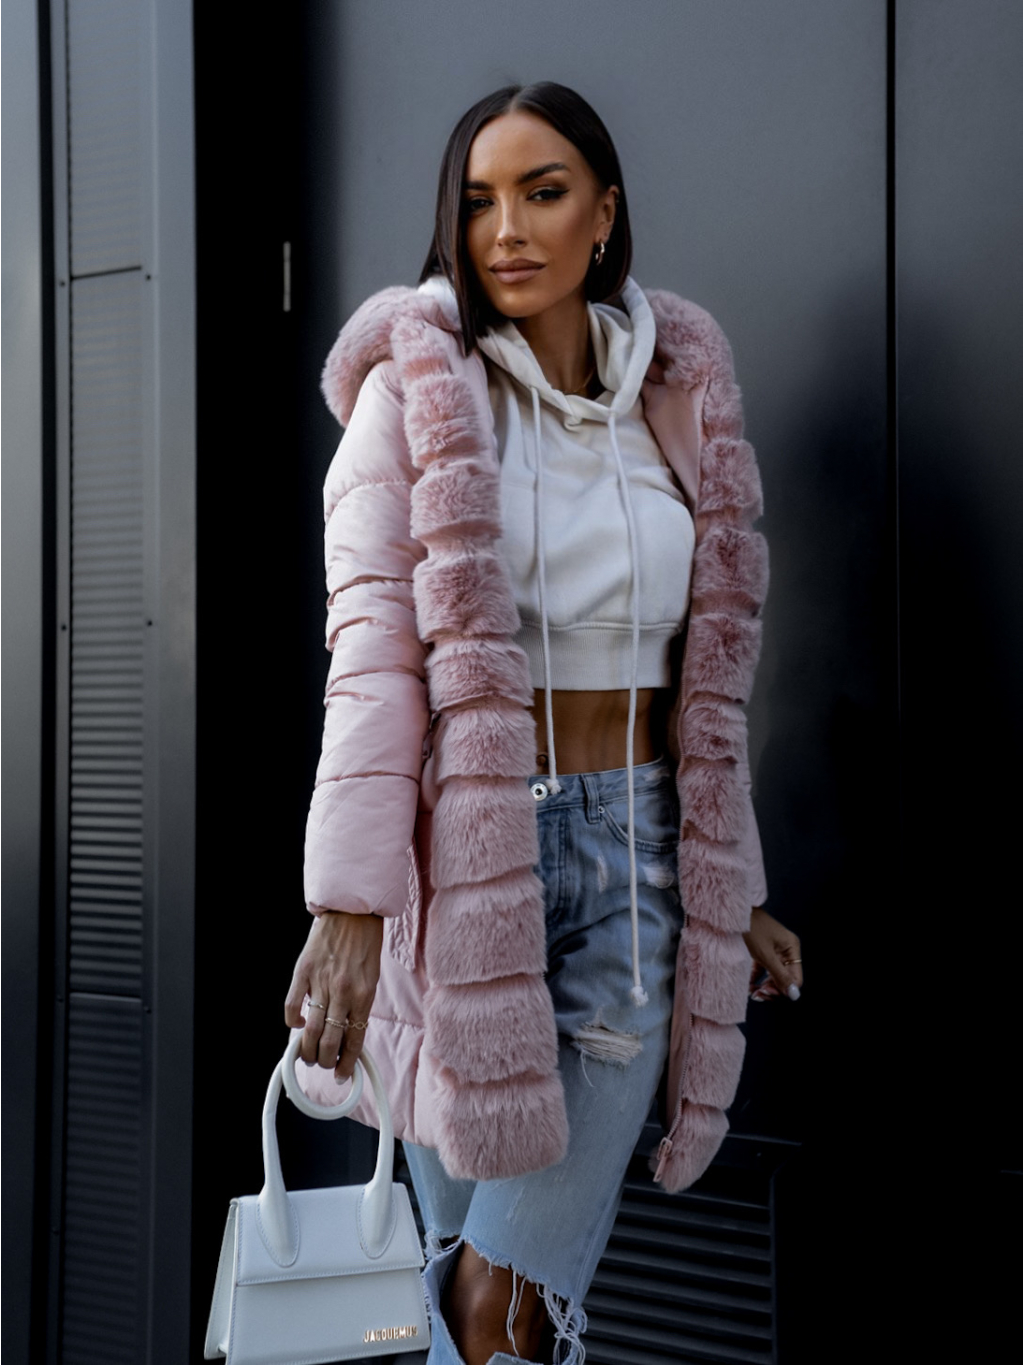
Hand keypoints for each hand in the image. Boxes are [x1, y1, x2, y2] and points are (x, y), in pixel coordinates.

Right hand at [284, 911, 383, 1080]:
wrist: (352, 912)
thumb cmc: (365, 945)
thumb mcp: (371, 979)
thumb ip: (359, 1006)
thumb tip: (346, 1037)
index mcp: (364, 995)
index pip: (354, 1041)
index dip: (346, 1064)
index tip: (342, 1076)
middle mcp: (343, 992)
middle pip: (329, 1042)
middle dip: (324, 1061)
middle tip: (322, 1063)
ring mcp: (321, 982)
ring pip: (310, 1030)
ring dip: (307, 1049)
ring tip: (307, 1054)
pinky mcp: (303, 972)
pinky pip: (292, 1006)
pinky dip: (292, 1022)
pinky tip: (297, 1025)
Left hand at [743, 907, 802, 1002]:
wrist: (733, 913)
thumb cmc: (750, 928)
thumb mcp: (765, 955)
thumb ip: (779, 976)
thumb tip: (794, 994)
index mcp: (791, 948)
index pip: (795, 978)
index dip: (783, 990)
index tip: (766, 993)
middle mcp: (786, 950)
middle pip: (785, 979)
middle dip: (772, 989)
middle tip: (757, 995)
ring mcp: (774, 950)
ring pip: (773, 976)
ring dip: (763, 986)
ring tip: (752, 992)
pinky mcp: (762, 951)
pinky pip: (763, 970)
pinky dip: (756, 979)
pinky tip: (748, 985)